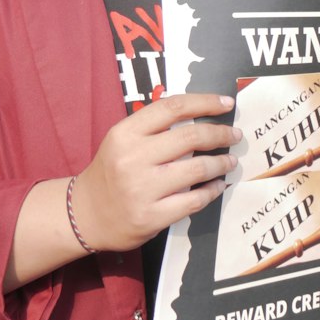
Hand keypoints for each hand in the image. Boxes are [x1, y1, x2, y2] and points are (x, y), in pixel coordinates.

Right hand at [73, 93, 239, 251]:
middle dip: (220, 133)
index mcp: (125, 133)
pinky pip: (193, 201)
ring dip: (221, 163)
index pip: (173, 107)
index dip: (205, 102)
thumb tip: (202, 116)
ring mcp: (141, 189)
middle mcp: (132, 158)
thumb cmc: (110, 172)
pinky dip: (212, 191)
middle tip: (234, 134)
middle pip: (190, 137)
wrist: (84, 214)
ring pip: (197, 169)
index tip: (226, 103)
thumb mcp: (122, 140)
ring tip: (230, 161)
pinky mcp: (150, 217)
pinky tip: (218, 185)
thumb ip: (154, 128)